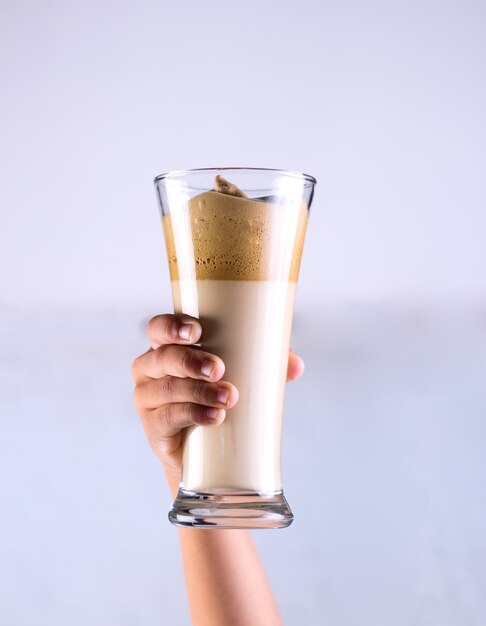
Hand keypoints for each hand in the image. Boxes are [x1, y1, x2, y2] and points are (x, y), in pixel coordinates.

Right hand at [132, 314, 304, 481]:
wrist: (206, 452)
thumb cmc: (217, 396)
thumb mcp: (240, 374)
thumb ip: (266, 363)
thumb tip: (296, 365)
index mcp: (166, 347)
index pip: (159, 328)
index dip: (173, 327)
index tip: (198, 332)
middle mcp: (150, 369)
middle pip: (163, 357)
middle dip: (191, 361)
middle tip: (220, 369)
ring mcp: (147, 399)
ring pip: (168, 388)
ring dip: (198, 391)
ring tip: (228, 398)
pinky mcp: (154, 428)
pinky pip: (169, 418)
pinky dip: (193, 414)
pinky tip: (213, 416)